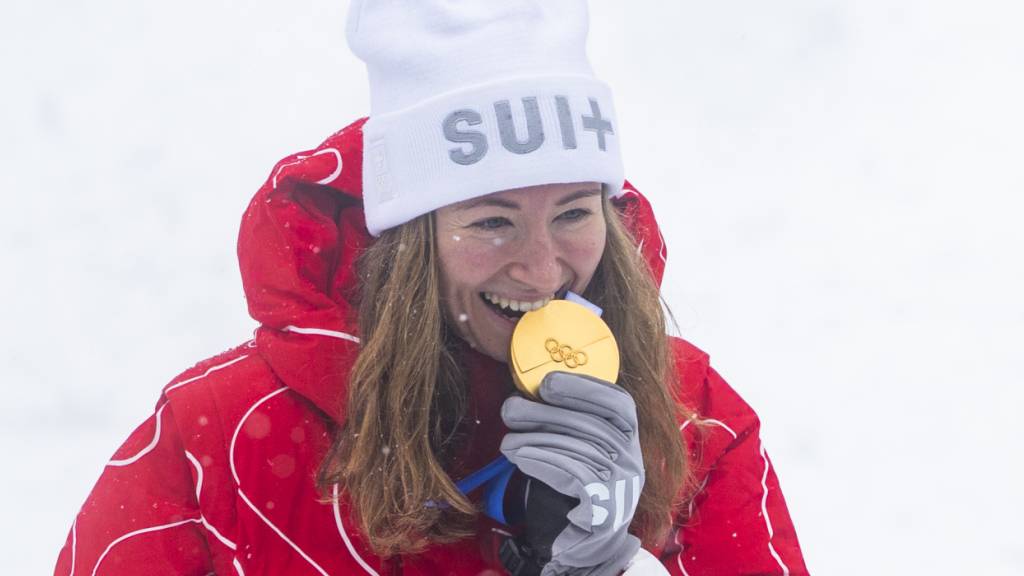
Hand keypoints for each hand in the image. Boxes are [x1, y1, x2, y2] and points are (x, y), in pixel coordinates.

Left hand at [500, 371, 644, 574]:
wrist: (584, 546)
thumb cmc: (574, 491)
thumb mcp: (578, 451)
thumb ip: (566, 423)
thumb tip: (526, 394)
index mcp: (629, 439)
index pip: (620, 403)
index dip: (585, 387)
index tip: (548, 381)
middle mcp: (633, 459)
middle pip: (592, 424)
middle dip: (546, 413)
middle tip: (510, 407)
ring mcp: (623, 485)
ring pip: (579, 449)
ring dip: (537, 440)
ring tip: (507, 441)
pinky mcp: (606, 508)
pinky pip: (574, 475)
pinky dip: (543, 462)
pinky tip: (520, 458)